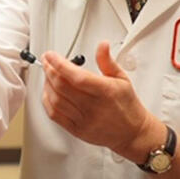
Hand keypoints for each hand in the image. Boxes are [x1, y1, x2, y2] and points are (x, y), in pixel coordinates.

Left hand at [41, 41, 165, 161]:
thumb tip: (102, 45)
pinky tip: (48, 92)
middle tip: (47, 61)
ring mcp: (84, 120)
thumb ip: (107, 61)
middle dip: (49, 70)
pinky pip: (55, 115)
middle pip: (62, 87)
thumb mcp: (122, 79)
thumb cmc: (127, 105)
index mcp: (105, 91)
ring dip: (47, 84)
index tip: (51, 55)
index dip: (60, 64)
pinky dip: (47, 101)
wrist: (132, 133)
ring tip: (48, 74)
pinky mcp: (77, 130)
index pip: (77, 76)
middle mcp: (93, 107)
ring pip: (56, 100)